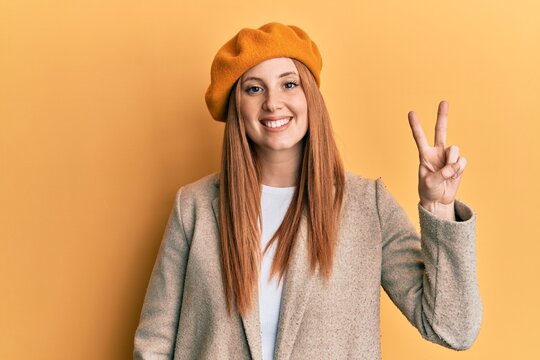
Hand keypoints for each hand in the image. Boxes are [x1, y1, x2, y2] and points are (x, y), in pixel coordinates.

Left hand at [408, 101, 466, 216]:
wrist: (439, 200)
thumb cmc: (429, 190)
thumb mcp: (429, 183)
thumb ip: (441, 173)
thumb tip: (453, 167)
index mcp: (425, 155)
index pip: (419, 137)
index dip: (416, 125)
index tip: (411, 113)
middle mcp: (437, 152)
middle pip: (440, 131)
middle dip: (442, 116)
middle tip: (444, 102)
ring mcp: (449, 157)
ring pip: (455, 149)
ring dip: (452, 162)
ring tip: (447, 174)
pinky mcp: (459, 163)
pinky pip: (462, 161)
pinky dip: (459, 169)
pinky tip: (454, 176)